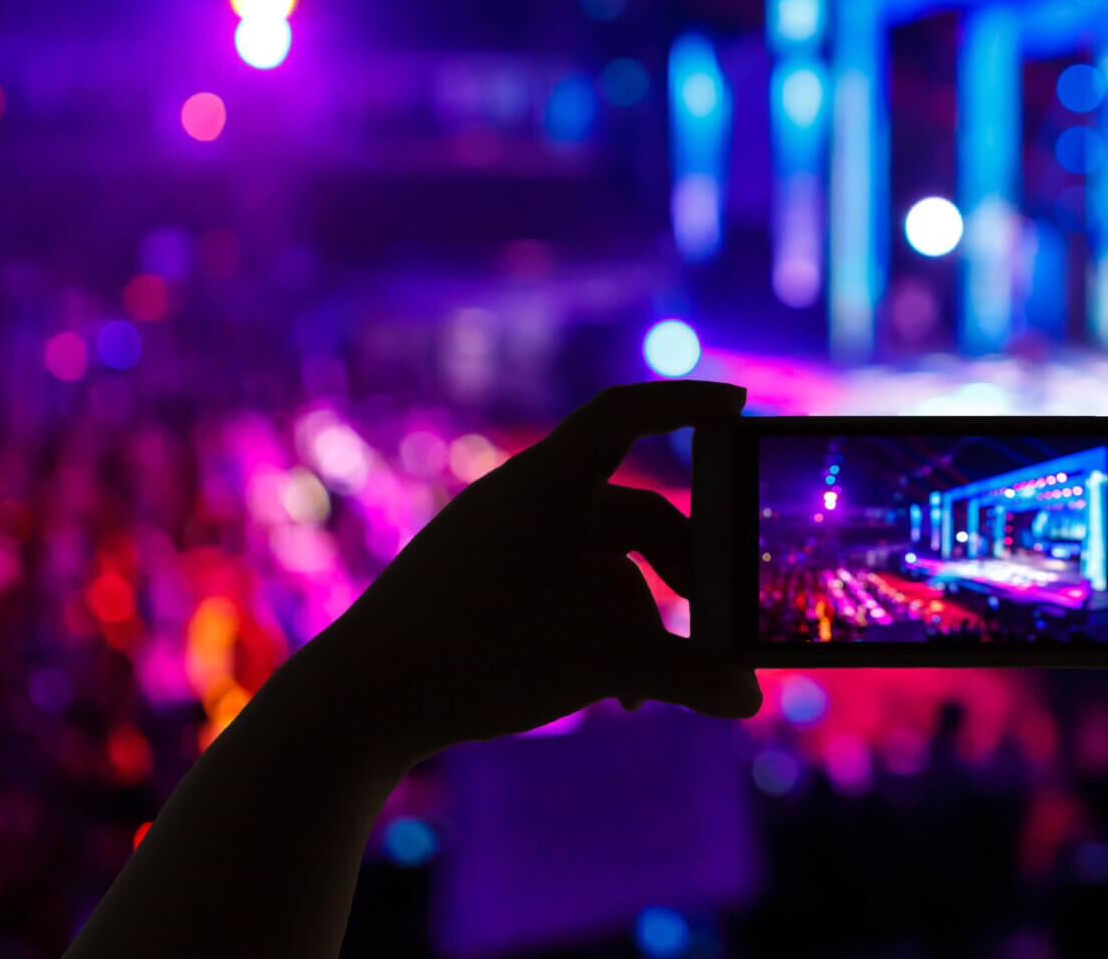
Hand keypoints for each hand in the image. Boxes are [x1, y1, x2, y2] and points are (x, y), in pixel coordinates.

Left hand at [301, 381, 762, 768]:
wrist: (357, 703)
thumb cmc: (481, 657)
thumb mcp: (604, 663)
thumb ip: (688, 675)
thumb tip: (750, 698)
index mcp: (551, 484)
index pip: (628, 413)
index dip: (687, 404)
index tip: (739, 407)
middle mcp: (522, 500)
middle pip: (630, 508)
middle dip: (684, 562)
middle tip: (718, 607)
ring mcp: (494, 542)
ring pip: (598, 562)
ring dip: (641, 615)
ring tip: (662, 682)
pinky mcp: (475, 584)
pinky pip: (560, 588)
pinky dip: (597, 628)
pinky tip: (615, 692)